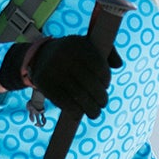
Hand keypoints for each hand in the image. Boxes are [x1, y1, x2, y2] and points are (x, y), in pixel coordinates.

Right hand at [0, 36, 121, 118]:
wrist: (40, 56)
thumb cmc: (72, 53)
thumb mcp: (88, 45)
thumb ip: (107, 52)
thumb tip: (118, 65)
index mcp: (78, 44)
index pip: (98, 65)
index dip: (105, 79)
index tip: (105, 86)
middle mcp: (64, 56)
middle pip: (90, 83)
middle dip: (100, 97)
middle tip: (103, 103)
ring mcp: (53, 70)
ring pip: (78, 95)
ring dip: (90, 108)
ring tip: (94, 113)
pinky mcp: (44, 83)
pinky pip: (63, 102)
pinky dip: (75, 111)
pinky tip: (79, 114)